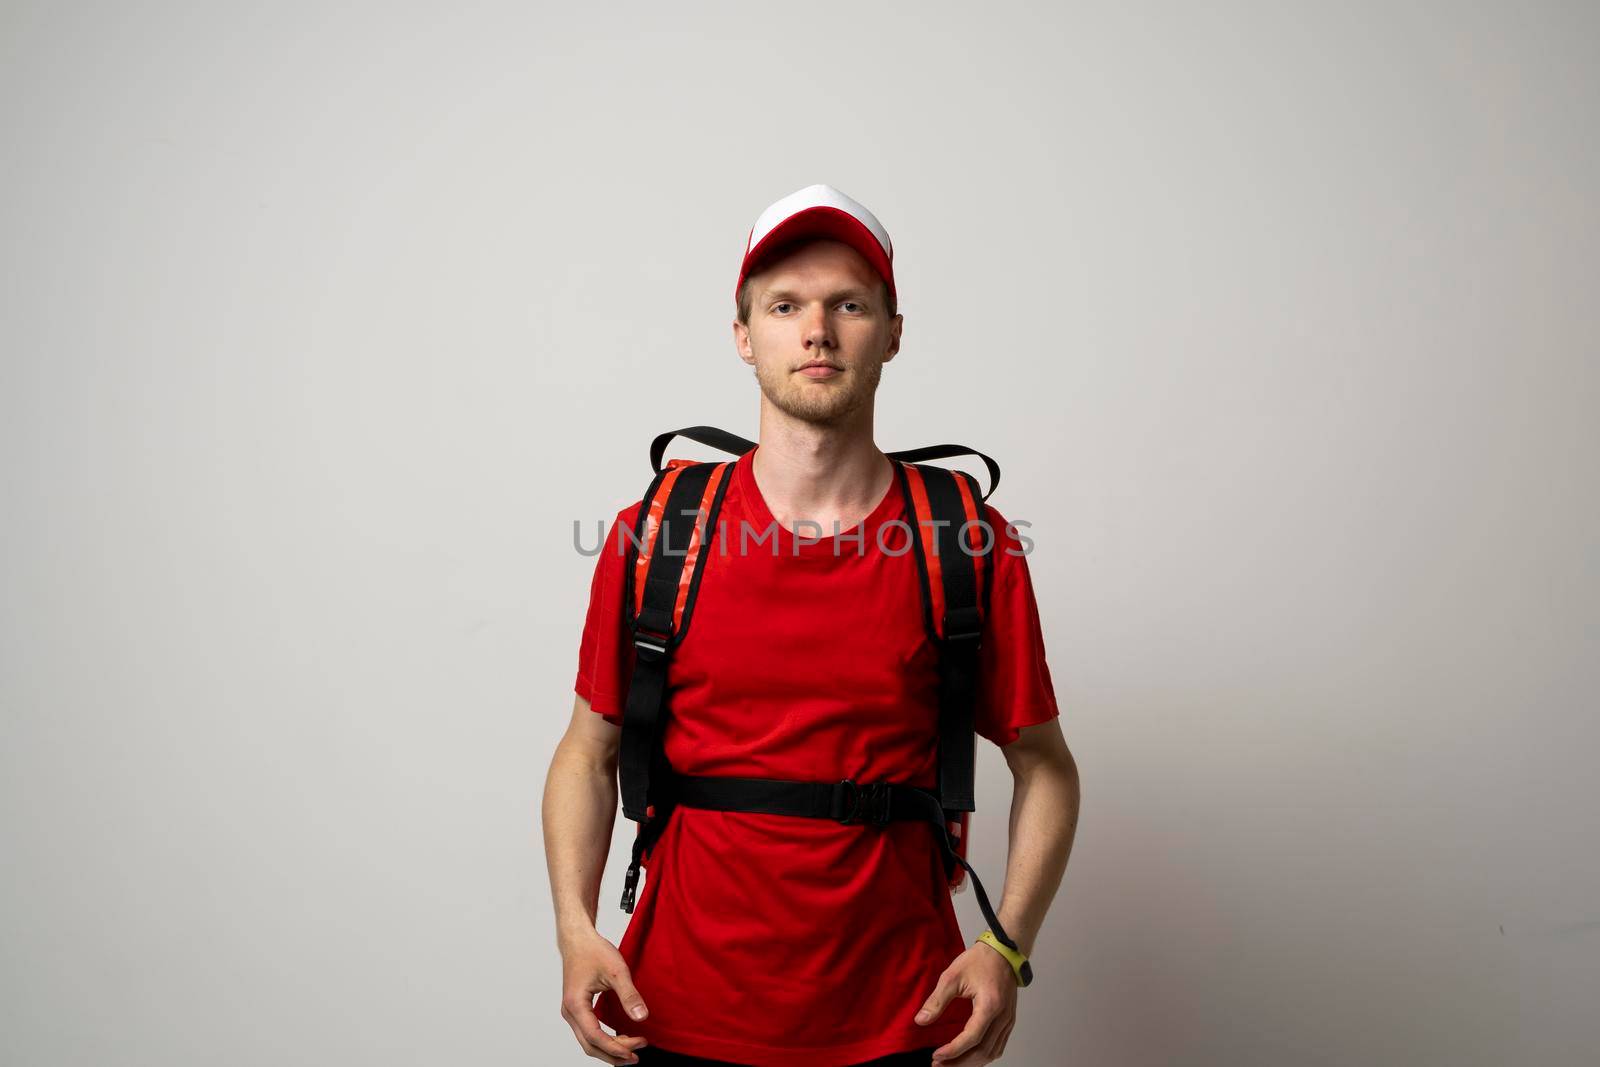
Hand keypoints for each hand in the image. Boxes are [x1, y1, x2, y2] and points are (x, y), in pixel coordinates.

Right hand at [559, 927, 650, 1064]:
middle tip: (637, 1055)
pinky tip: (620, 1038)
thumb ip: (629, 995)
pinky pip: (589, 1032)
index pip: (595, 1037)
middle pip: (590, 1045)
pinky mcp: (577, 1009)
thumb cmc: (593, 951)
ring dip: (609, 1049)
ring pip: (588, 1041)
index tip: (635, 1051)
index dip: (615, 1048)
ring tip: (632, 1050)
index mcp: (576, 1004)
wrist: (578, 939)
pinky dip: (604, 1040)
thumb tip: (641, 1017)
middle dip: (613, 1054)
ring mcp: (571, 1012)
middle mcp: (570, 1012)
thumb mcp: (616, 971)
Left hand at [913, 943, 1017, 1064]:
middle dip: (960, 1063)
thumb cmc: (980, 960)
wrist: (1003, 952)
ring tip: (950, 1064)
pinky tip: (968, 1056)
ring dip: (971, 1063)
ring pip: (992, 1053)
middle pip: (983, 1051)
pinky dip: (983, 1056)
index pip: (972, 1037)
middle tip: (939, 1065)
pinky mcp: (1008, 1021)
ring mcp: (1008, 1020)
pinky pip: (998, 1046)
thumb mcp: (952, 976)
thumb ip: (937, 1000)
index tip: (936, 1056)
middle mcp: (1003, 1017)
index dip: (953, 1050)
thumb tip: (921, 1020)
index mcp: (990, 1005)